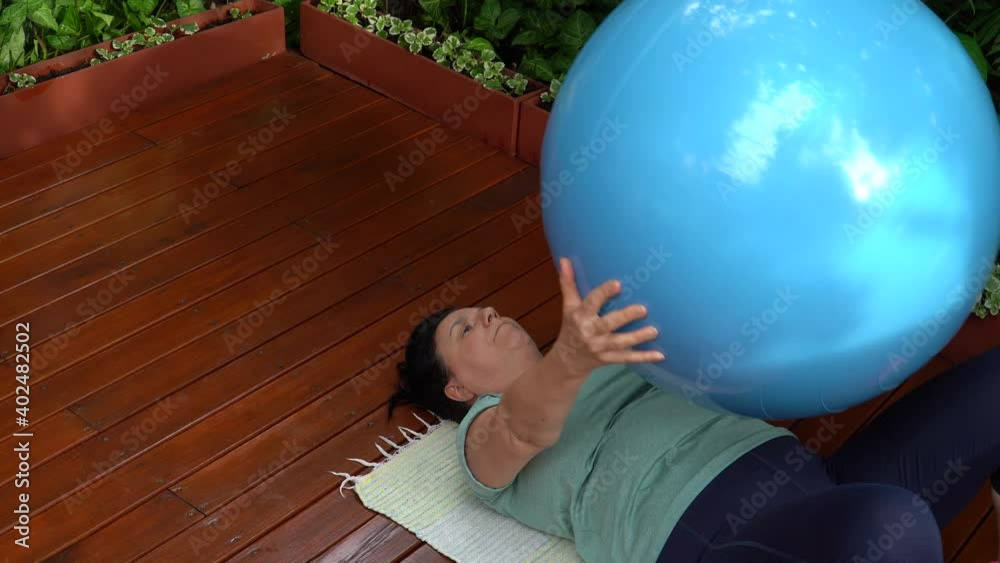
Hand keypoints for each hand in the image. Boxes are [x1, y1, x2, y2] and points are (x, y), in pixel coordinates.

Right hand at [553, 257, 663, 376]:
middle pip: (608, 324)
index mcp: (580, 316)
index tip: (617, 284)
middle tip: (643, 309)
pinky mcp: (608, 359)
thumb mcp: (568, 306)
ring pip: (619, 342)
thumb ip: (568, 283)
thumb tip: (564, 259)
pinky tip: (659, 355)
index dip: (604, 293)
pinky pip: (627, 358)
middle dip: (625, 317)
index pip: (591, 302)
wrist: (567, 360)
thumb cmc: (571, 327)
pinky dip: (643, 358)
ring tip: (654, 330)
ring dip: (637, 337)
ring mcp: (599, 348)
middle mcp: (589, 332)